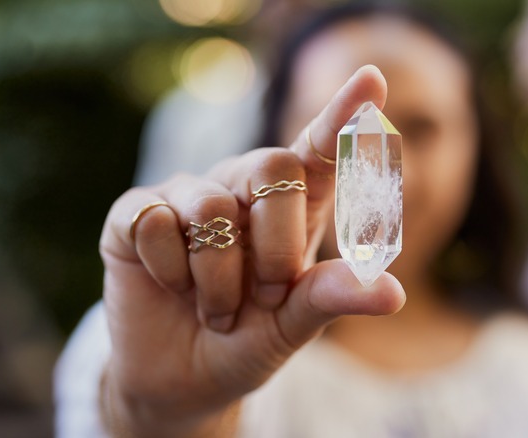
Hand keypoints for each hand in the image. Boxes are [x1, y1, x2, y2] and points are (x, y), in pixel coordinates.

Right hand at [98, 65, 405, 436]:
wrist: (183, 383)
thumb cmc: (247, 343)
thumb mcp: (294, 325)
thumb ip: (334, 297)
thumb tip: (393, 292)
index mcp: (292, 209)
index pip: (319, 149)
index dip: (343, 113)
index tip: (371, 81)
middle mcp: (241, 190)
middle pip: (272, 166)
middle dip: (276, 246)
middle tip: (269, 295)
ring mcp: (186, 197)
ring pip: (211, 206)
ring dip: (220, 279)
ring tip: (217, 312)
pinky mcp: (134, 214)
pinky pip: (154, 222)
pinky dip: (170, 272)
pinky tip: (170, 289)